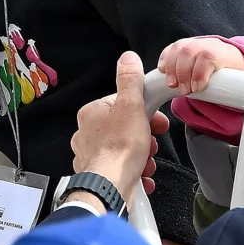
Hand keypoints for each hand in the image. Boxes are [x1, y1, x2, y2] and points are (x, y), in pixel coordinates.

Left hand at [70, 52, 168, 206]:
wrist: (111, 186)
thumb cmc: (119, 147)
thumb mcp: (130, 106)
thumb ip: (130, 81)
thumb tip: (128, 58)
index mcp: (91, 114)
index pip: (121, 105)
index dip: (143, 112)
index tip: (157, 120)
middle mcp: (86, 134)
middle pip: (124, 129)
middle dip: (144, 137)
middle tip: (151, 144)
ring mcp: (91, 156)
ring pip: (124, 151)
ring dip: (142, 156)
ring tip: (146, 162)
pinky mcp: (98, 176)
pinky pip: (121, 171)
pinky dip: (135, 173)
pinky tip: (142, 177)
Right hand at [159, 38, 243, 95]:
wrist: (228, 61)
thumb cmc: (237, 72)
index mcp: (224, 52)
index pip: (209, 55)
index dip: (200, 71)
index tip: (197, 88)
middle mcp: (206, 44)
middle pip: (189, 51)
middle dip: (182, 71)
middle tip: (184, 90)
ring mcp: (193, 44)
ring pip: (177, 49)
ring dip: (171, 67)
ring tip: (173, 85)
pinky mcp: (181, 48)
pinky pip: (169, 49)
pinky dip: (164, 60)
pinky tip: (164, 72)